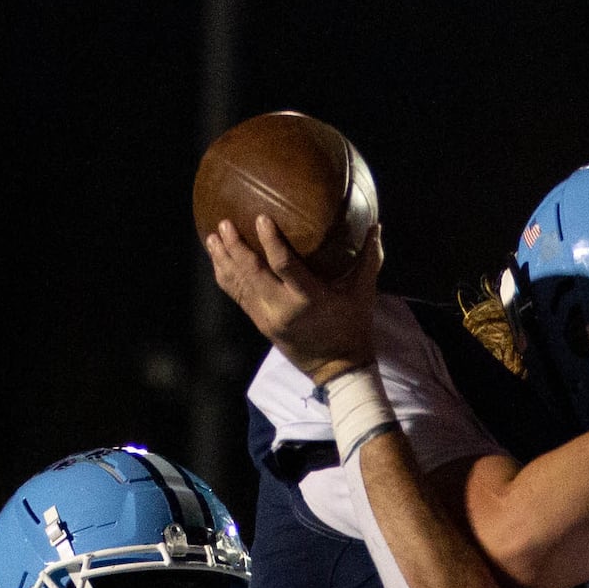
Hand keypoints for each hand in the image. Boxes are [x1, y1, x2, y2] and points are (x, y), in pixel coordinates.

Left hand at [204, 214, 384, 385]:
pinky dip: (226, 278)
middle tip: (224, 223)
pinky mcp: (261, 324)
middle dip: (235, 247)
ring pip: (239, 285)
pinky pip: (238, 298)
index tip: (260, 219)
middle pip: (251, 273)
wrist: (338, 368)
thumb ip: (369, 258)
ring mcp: (268, 318)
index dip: (270, 241)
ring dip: (224, 260)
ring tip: (212, 237)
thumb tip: (376, 225)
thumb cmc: (353, 327)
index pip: (283, 265)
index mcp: (308, 298)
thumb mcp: (364, 293)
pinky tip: (218, 261)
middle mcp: (283, 308)